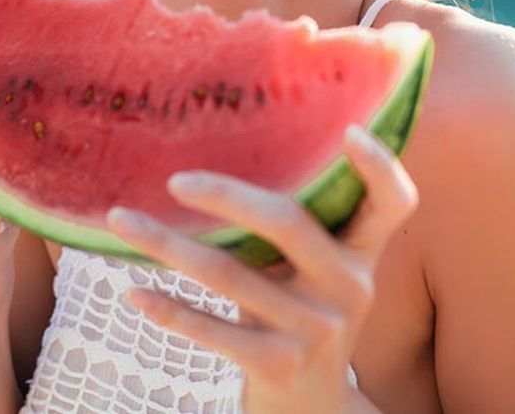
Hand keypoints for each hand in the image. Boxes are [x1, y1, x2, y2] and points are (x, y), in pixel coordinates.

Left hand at [105, 124, 417, 413]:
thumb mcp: (317, 274)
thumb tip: (220, 152)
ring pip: (229, 275)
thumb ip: (300, 227)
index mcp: (363, 254)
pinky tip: (132, 292)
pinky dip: (167, 308)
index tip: (347, 129)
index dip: (378, 166)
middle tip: (174, 181)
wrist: (312, 411)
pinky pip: (211, 330)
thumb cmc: (301, 316)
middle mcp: (349, 288)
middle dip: (226, 196)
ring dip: (166, 245)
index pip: (394, 203)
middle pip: (288, 223)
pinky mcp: (280, 366)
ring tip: (119, 220)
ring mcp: (317, 330)